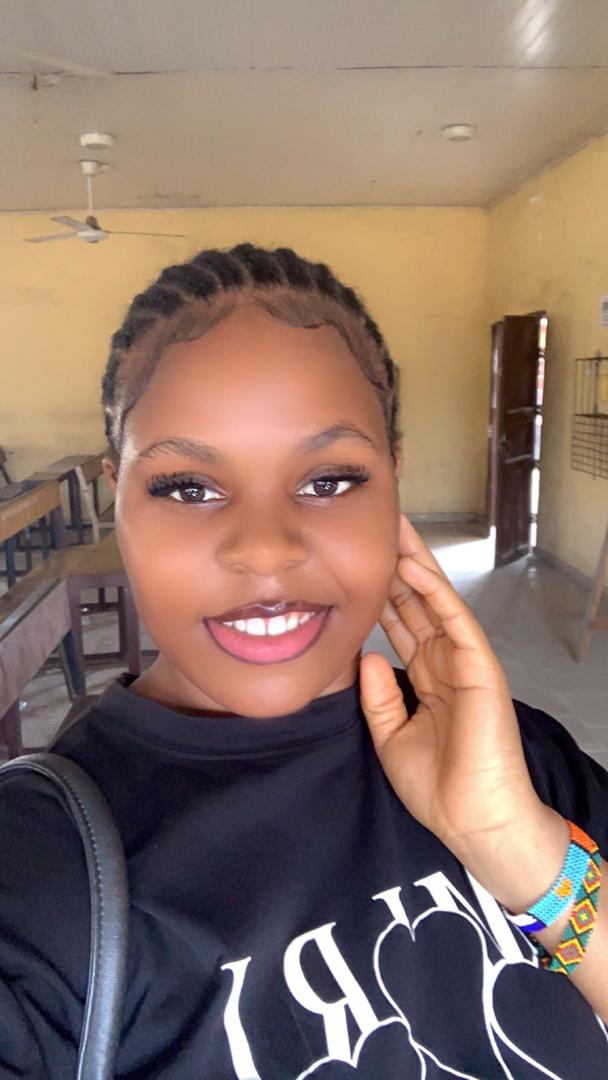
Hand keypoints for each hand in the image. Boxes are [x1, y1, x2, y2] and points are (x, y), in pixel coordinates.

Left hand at [359, 514, 567, 909]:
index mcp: (427, 678)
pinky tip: (412, 566)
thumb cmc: (436, 787)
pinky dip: (433, 592)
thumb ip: (379, 695)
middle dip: (396, 565)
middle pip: (417, 602)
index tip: (356, 562)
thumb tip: (368, 654)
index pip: (401, 623)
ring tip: (394, 527)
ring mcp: (464, 660)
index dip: (382, 592)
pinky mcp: (479, 665)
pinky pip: (453, 620)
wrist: (471, 819)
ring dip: (415, 564)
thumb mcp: (391, 736)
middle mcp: (445, 661)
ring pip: (436, 601)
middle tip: (374, 527)